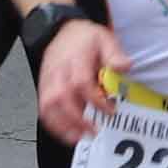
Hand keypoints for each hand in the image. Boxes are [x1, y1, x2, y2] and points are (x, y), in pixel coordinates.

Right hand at [33, 20, 127, 144]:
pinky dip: (54, 125)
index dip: (95, 100)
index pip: (81, 82)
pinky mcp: (43, 89)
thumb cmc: (85, 38)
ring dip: (63, 125)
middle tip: (94, 131)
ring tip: (80, 137)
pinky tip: (68, 134)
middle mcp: (59, 72)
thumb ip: (114, 54)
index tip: (110, 111)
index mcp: (76, 59)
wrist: (61, 30)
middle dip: (77, 118)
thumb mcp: (104, 39)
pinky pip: (43, 110)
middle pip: (61, 98)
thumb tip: (124, 66)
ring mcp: (48, 81)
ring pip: (48, 107)